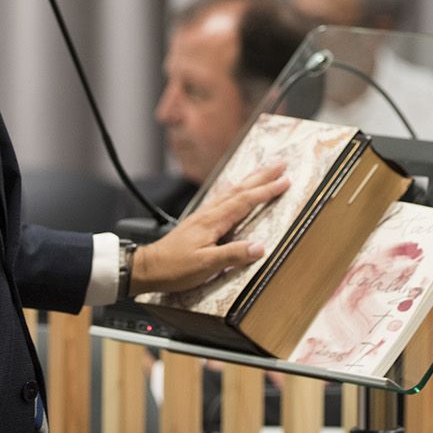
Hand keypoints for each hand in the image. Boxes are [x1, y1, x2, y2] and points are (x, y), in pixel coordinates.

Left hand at [128, 163, 289, 295]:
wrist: (147, 268)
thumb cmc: (174, 268)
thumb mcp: (205, 266)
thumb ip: (232, 255)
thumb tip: (260, 247)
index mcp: (213, 221)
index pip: (245, 201)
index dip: (266, 191)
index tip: (285, 180)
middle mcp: (209, 213)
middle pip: (240, 189)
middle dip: (262, 176)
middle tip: (280, 164)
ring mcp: (203, 216)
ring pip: (230, 191)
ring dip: (249, 180)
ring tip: (263, 171)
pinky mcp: (198, 222)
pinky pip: (221, 199)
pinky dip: (234, 190)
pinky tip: (233, 189)